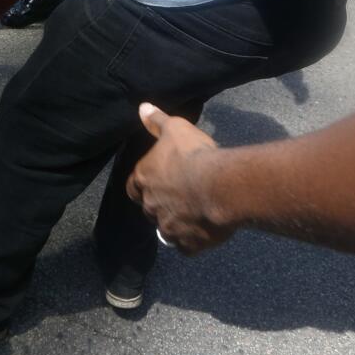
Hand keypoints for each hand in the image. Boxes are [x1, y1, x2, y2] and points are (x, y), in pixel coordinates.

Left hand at [127, 103, 233, 254]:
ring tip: (194, 214)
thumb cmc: (195, 155)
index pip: (133, 187)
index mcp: (144, 179)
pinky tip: (204, 231)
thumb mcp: (175, 129)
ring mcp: (168, 228)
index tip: (156, 182)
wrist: (220, 187)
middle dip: (162, 204)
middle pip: (150, 208)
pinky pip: (186, 246)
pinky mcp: (187, 245)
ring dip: (176, 223)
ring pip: (167, 229)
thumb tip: (142, 107)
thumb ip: (157, 121)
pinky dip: (192, 241)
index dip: (143, 185)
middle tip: (181, 196)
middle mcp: (151, 206)